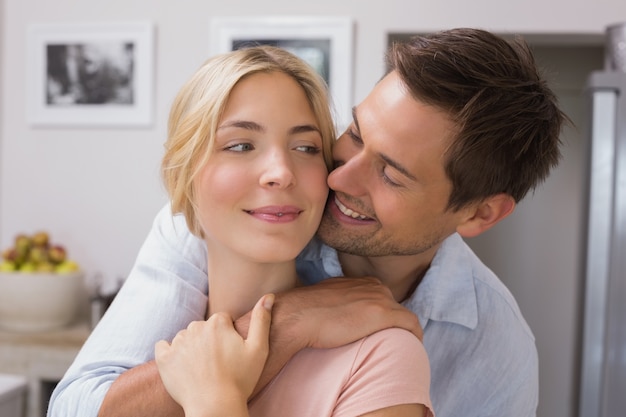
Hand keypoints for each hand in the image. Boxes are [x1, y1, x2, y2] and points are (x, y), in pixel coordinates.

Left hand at [155, 294, 273, 415]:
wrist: (215, 406)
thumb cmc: (239, 379)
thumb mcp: (258, 349)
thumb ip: (262, 320)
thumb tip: (269, 296)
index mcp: (217, 323)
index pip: (222, 320)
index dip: (228, 335)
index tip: (231, 352)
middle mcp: (196, 328)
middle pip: (203, 327)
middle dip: (209, 339)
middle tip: (217, 361)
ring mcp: (178, 343)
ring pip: (185, 337)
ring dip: (192, 346)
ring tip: (201, 367)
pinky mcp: (164, 359)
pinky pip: (163, 346)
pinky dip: (170, 352)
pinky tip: (181, 364)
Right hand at [277, 277, 422, 347]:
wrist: (298, 315)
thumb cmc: (303, 313)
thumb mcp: (324, 300)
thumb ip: (335, 302)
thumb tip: (332, 316)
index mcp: (358, 282)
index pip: (379, 296)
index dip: (382, 314)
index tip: (380, 330)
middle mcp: (371, 286)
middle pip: (393, 305)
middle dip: (395, 322)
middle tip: (391, 341)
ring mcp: (378, 298)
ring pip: (403, 314)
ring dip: (405, 330)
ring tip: (403, 347)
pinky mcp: (383, 313)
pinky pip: (411, 323)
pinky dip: (415, 334)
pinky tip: (414, 346)